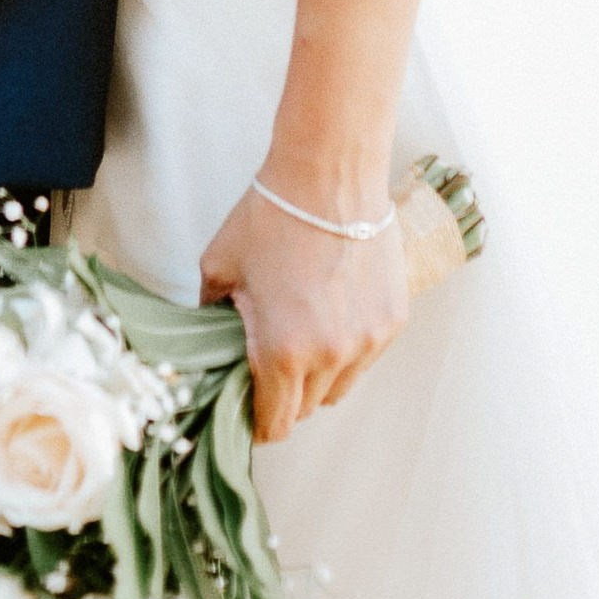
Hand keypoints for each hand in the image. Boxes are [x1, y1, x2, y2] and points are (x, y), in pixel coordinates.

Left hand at [200, 181, 409, 443]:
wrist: (330, 174)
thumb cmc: (271, 217)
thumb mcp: (219, 268)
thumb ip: (209, 317)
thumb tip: (206, 344)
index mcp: (282, 353)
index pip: (274, 424)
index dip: (256, 423)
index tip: (248, 408)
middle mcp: (331, 356)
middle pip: (305, 409)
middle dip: (283, 396)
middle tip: (268, 363)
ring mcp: (368, 340)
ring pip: (339, 388)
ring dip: (318, 376)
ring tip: (302, 334)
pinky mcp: (392, 320)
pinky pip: (365, 356)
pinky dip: (348, 349)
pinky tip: (331, 312)